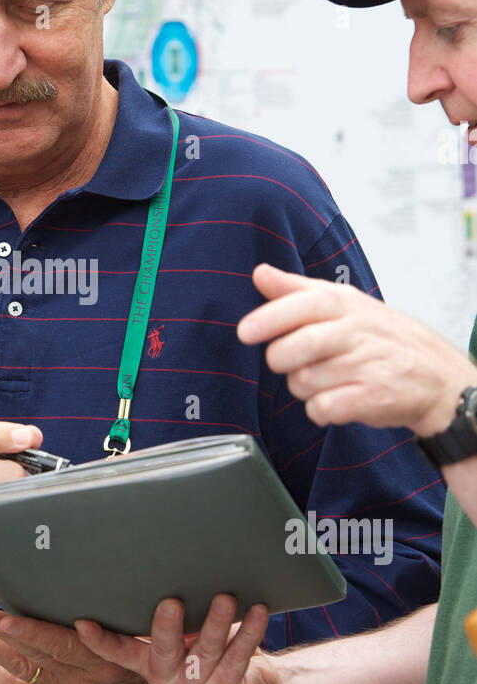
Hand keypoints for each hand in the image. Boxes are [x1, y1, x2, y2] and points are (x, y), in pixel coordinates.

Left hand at [0, 607, 150, 683]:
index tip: (1, 614)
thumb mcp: (137, 622)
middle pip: (31, 656)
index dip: (26, 630)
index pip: (57, 643)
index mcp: (102, 657)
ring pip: (18, 668)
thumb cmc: (144, 639)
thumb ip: (111, 606)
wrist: (154, 680)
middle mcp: (81, 678)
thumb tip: (86, 572)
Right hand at [75, 595, 291, 683]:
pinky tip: (256, 612)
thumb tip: (165, 570)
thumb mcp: (191, 637)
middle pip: (163, 651)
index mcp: (152, 666)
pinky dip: (247, 634)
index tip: (82, 623)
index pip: (121, 653)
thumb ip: (176, 620)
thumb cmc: (219, 653)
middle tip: (171, 601)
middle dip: (166, 627)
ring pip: (204, 653)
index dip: (101, 640)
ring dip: (216, 623)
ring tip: (225, 598)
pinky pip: (235, 661)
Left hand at [237, 263, 476, 435]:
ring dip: (303, 387)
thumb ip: (296, 290)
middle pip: (299, 346)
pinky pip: (323, 408)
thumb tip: (260, 273)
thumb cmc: (380, 339)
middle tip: (288, 361)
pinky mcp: (373, 397)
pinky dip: (319, 410)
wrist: (436, 376)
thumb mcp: (344, 304)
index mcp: (346, 304)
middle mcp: (357, 331)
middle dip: (281, 359)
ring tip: (324, 380)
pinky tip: (334, 400)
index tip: (245, 331)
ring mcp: (367, 364)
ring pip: (304, 381)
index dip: (271, 318)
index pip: (305, 303)